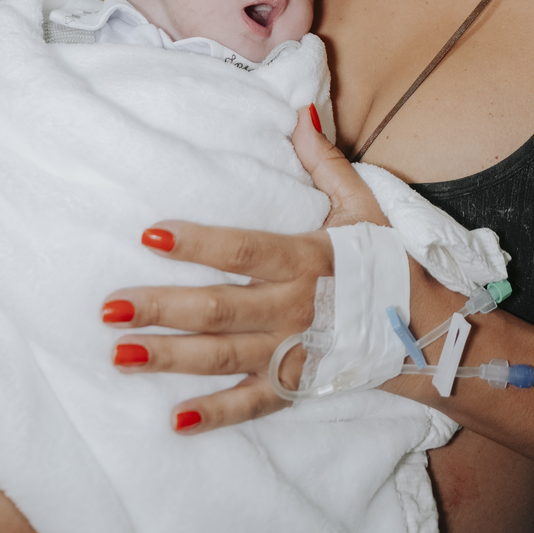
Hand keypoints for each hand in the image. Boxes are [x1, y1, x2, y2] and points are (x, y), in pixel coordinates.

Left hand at [101, 106, 389, 434]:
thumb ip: (323, 161)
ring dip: (169, 359)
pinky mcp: (296, 384)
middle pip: (220, 310)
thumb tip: (298, 111)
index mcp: (309, 258)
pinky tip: (175, 421)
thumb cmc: (383, 258)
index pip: (244, 250)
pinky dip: (216, 415)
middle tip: (109, 306)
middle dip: (163, 310)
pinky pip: (252, 404)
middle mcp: (295, 307)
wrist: (424, 327)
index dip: (198, 244)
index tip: (150, 235)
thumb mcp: (361, 204)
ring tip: (119, 354)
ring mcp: (293, 352)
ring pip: (224, 358)